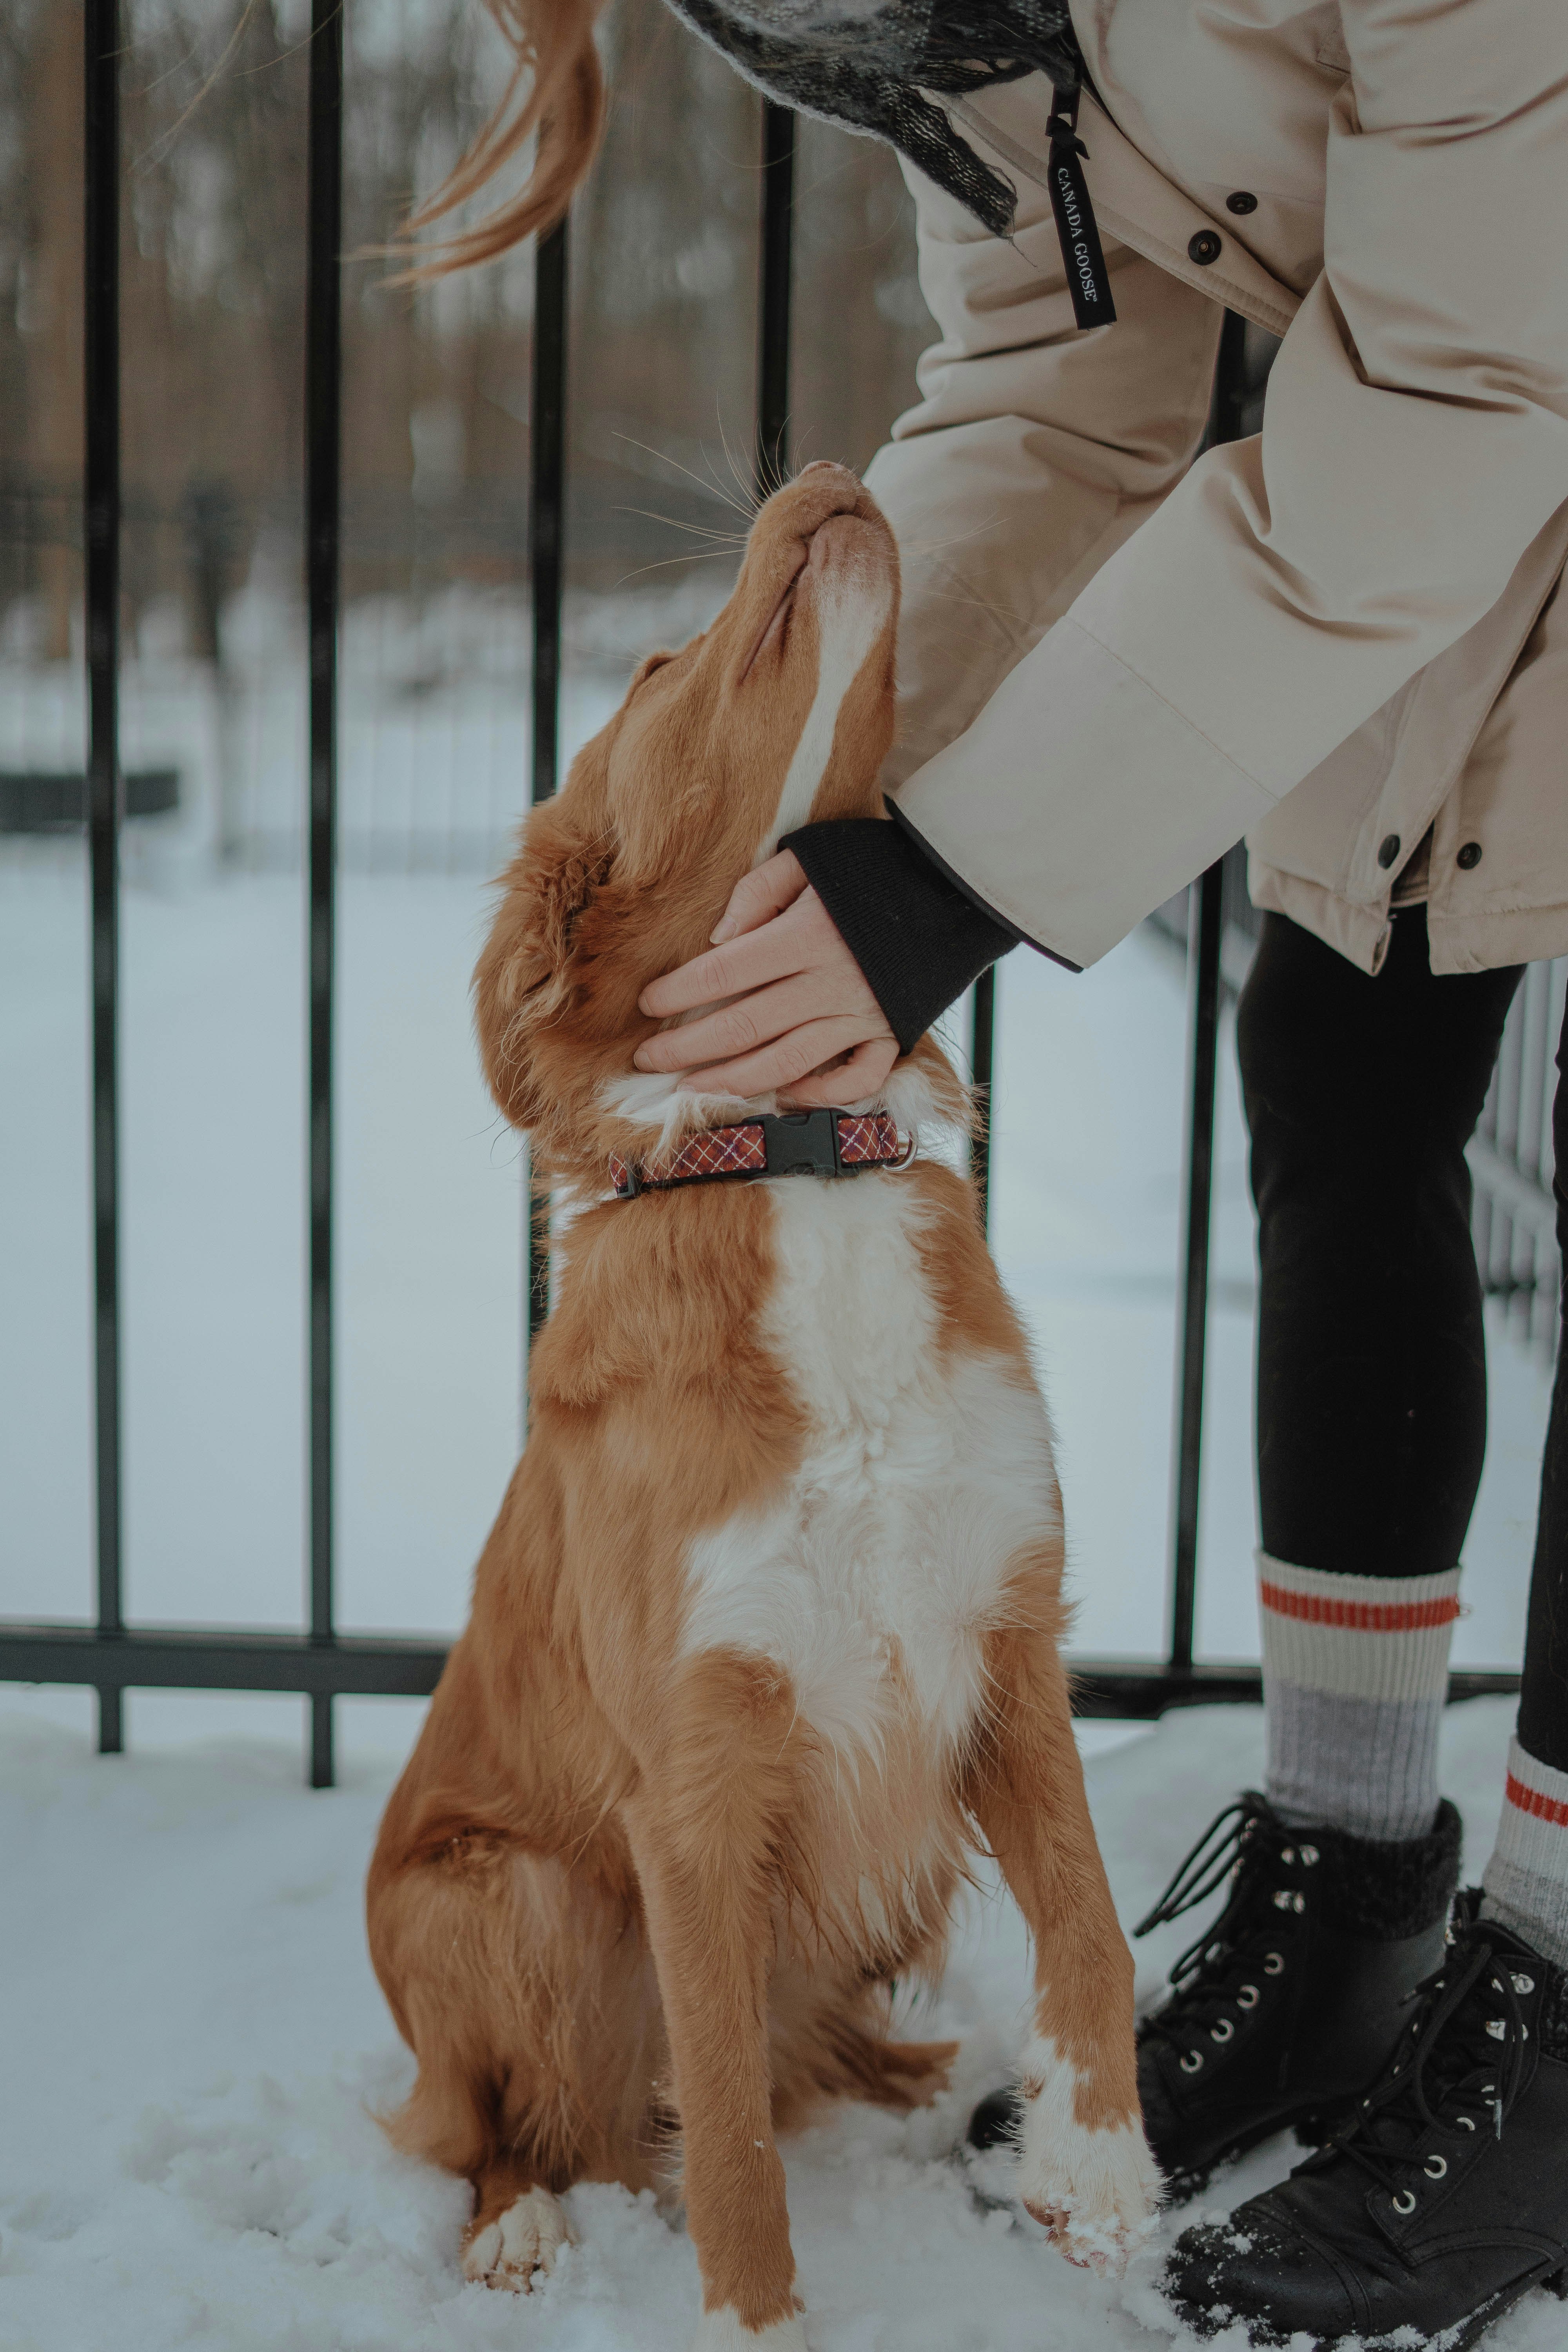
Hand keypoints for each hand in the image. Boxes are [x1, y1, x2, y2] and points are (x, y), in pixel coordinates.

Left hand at [634, 850, 898, 1105]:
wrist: (952, 884)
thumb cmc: (872, 865)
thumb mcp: (809, 856)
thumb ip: (758, 892)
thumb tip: (716, 938)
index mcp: (806, 936)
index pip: (724, 972)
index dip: (679, 992)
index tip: (647, 1003)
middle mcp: (830, 983)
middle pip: (744, 1026)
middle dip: (687, 1048)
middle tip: (648, 1058)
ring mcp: (861, 1015)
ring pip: (786, 1063)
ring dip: (733, 1081)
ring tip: (693, 1088)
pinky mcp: (891, 1033)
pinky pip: (855, 1078)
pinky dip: (820, 1093)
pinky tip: (784, 1094)